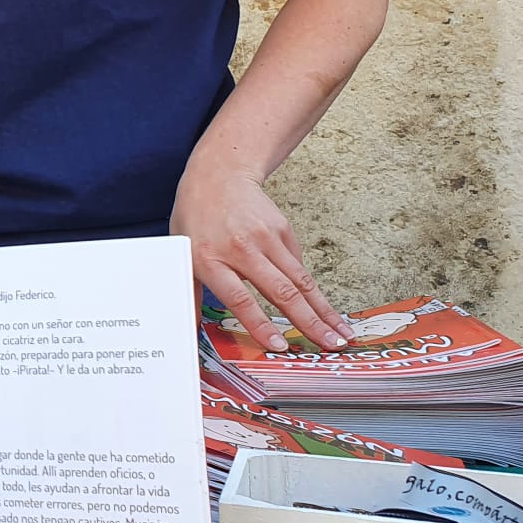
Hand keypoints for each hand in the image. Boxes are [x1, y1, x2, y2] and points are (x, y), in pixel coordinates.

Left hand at [172, 161, 351, 351]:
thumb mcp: (181, 253)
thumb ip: (189, 292)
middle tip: (331, 346)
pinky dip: (310, 289)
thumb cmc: (195, 218)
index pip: (240, 297)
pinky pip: (298, 265)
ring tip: (341, 333)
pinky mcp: (283, 230)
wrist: (218, 176)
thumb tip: (188, 331)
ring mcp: (265, 238)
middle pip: (281, 291)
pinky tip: (322, 308)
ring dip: (323, 310)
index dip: (260, 324)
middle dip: (309, 323)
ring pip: (300, 280)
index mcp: (209, 259)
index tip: (280, 346)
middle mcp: (241, 249)